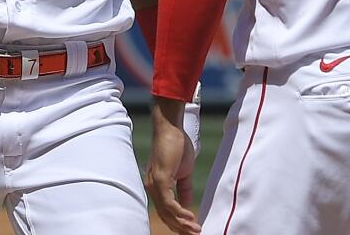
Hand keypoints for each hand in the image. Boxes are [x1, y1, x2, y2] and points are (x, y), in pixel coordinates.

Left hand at [146, 97, 200, 234]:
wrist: (171, 127)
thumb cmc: (177, 145)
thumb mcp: (184, 171)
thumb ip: (184, 188)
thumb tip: (187, 204)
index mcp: (157, 186)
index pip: (166, 210)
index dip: (179, 222)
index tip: (192, 229)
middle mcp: (152, 187)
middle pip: (166, 215)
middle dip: (181, 228)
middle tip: (196, 234)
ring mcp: (155, 184)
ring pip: (167, 212)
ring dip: (182, 224)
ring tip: (196, 230)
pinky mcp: (160, 179)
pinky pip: (169, 203)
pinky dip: (180, 213)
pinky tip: (191, 217)